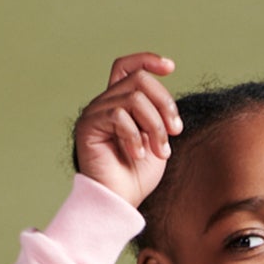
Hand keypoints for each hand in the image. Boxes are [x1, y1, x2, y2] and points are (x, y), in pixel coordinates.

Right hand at [73, 53, 181, 205]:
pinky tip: (137, 156)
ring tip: (160, 151)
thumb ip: (158, 114)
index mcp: (120, 104)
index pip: (128, 67)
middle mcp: (105, 103)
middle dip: (164, 104)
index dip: (148, 60)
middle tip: (175, 132)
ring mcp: (94, 113)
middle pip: (139, 79)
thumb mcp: (157, 139)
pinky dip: (135, 137)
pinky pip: (119, 116)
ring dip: (155, 126)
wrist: (118, 203)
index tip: (170, 67)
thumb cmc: (137, 177)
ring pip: (134, 98)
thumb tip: (166, 96)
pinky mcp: (88, 125)